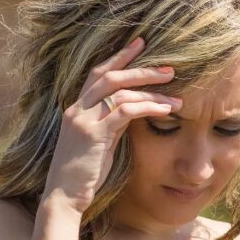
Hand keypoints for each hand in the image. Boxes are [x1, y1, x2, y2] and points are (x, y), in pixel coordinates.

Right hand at [41, 37, 181, 215]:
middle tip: (169, 68)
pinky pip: (125, 112)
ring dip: (152, 91)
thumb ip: (111, 123)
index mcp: (77, 109)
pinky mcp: (93, 134)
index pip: (98, 73)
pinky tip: (166, 111)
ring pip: (120, 91)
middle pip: (110, 75)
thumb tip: (133, 110)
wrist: (63, 196)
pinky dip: (148, 107)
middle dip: (141, 68)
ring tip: (176, 95)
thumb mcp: (99, 143)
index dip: (118, 56)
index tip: (140, 44)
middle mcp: (77, 109)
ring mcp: (83, 120)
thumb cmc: (83, 174)